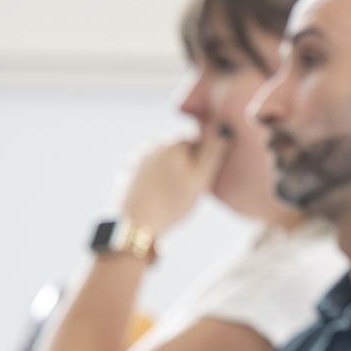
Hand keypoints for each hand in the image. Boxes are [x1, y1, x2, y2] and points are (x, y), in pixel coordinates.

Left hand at [116, 127, 231, 234]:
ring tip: (169, 192)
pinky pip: (145, 166)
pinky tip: (154, 190)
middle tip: (185, 188)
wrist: (134, 223)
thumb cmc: (171, 204)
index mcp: (175, 143)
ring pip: (161, 156)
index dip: (202, 161)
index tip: (199, 180)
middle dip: (184, 162)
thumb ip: (213, 152)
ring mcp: (138, 154)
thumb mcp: (200, 180)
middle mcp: (154, 143)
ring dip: (168, 167)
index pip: (197, 142)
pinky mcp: (126, 167)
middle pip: (178, 148)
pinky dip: (151, 174)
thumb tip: (223, 128)